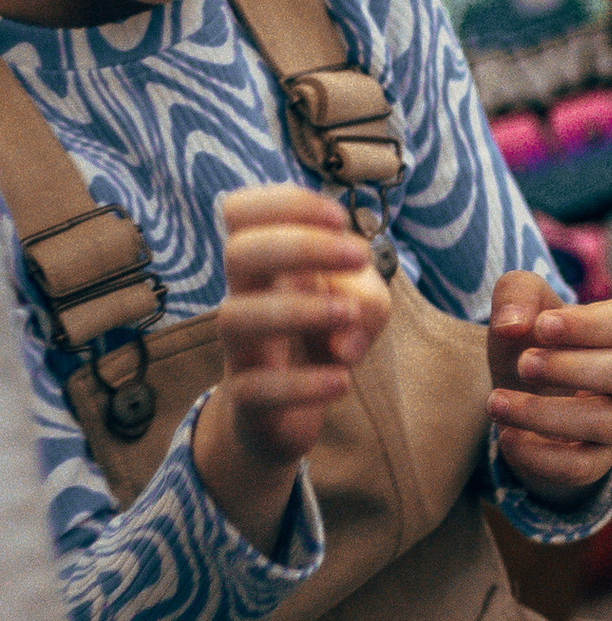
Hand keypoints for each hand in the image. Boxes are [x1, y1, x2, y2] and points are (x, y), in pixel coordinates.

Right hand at [197, 187, 395, 543]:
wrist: (287, 417)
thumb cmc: (325, 339)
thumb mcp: (362, 308)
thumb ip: (366, 297)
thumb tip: (346, 324)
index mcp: (264, 265)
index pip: (240, 211)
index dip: (286, 203)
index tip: (339, 218)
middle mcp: (243, 299)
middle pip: (238, 252)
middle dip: (301, 245)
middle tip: (359, 254)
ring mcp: (240, 350)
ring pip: (236, 318)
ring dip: (300, 310)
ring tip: (350, 318)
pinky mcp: (246, 402)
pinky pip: (256, 390)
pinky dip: (303, 384)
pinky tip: (342, 381)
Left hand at [487, 272, 611, 493]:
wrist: (517, 396)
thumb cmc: (527, 343)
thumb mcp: (517, 308)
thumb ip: (515, 294)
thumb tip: (512, 325)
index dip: (593, 324)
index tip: (542, 326)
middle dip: (574, 368)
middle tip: (523, 365)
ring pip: (607, 422)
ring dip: (544, 413)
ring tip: (496, 402)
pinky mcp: (594, 461)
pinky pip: (583, 467)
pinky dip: (541, 456)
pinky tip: (507, 437)